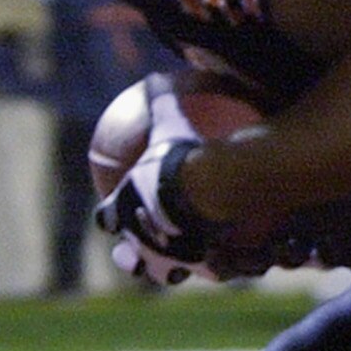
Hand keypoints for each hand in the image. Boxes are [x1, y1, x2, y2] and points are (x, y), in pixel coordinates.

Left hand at [96, 75, 217, 284]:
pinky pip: (219, 269)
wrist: (210, 189)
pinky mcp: (208, 268)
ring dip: (175, 270)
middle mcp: (146, 240)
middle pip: (132, 257)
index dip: (109, 217)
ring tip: (184, 273)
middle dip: (132, 258)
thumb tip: (156, 77)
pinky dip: (227, 265)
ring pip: (170, 273)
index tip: (108, 215)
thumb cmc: (182, 154)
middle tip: (129, 257)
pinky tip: (242, 263)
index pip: (109, 217)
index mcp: (129, 208)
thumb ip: (162, 101)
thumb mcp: (170, 119)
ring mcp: (175, 259)